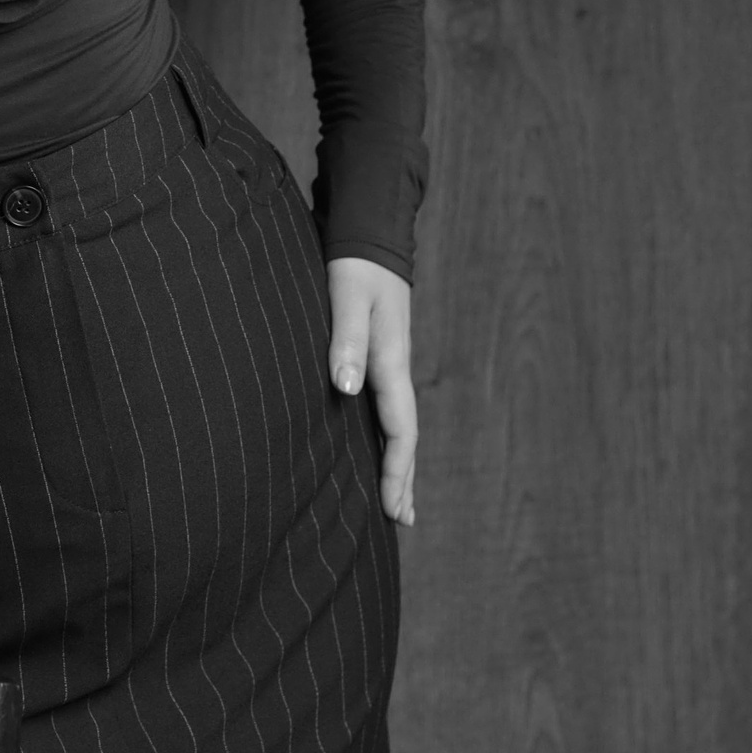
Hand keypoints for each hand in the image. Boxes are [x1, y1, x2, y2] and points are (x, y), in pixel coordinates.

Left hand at [327, 256, 416, 527]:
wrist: (369, 230)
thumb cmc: (353, 265)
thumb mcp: (346, 298)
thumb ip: (346, 340)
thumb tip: (346, 388)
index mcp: (391, 362)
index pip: (401, 431)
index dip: (397, 473)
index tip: (392, 511)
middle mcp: (395, 368)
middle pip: (405, 436)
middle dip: (404, 479)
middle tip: (401, 522)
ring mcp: (389, 362)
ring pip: (398, 423)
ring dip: (399, 462)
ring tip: (397, 498)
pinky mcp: (379, 353)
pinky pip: (387, 406)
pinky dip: (388, 435)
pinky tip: (376, 444)